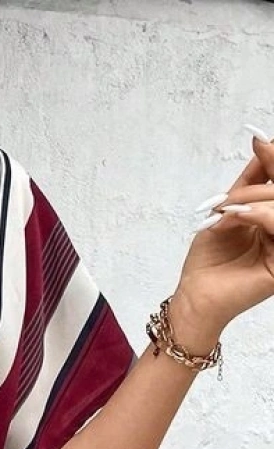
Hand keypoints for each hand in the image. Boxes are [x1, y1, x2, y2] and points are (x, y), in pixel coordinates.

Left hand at [175, 131, 273, 333]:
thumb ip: (249, 183)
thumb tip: (262, 143)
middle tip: (231, 198)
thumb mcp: (227, 212)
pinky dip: (262, 215)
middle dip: (258, 187)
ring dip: (257, 201)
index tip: (260, 141)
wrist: (195, 297)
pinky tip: (240, 215)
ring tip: (231, 211)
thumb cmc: (208, 262)